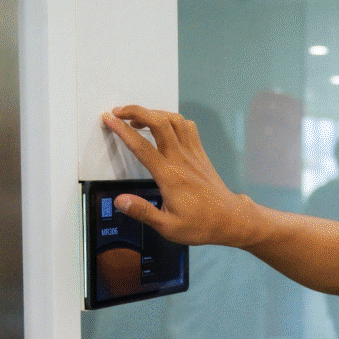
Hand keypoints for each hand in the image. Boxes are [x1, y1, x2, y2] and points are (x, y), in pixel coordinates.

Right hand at [102, 105, 256, 246]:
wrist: (230, 219)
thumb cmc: (200, 224)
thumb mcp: (168, 227)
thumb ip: (143, 212)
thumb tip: (120, 201)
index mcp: (169, 176)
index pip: (142, 146)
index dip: (122, 130)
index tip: (109, 119)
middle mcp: (181, 159)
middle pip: (159, 122)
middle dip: (136, 111)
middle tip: (119, 112)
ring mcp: (193, 154)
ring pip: (175, 120)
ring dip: (154, 113)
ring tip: (137, 118)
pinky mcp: (200, 154)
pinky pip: (188, 127)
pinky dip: (173, 119)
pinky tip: (163, 126)